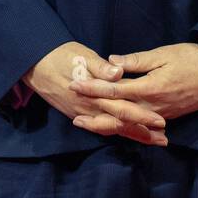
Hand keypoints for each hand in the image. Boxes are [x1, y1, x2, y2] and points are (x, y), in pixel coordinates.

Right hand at [22, 42, 167, 145]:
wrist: (35, 64)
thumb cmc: (61, 56)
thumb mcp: (82, 57)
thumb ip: (101, 67)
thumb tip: (118, 73)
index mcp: (93, 95)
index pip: (122, 109)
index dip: (142, 117)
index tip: (160, 123)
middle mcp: (89, 109)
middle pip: (119, 125)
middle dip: (142, 132)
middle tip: (163, 140)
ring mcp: (82, 113)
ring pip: (111, 128)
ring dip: (132, 135)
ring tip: (152, 140)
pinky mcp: (77, 113)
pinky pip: (100, 126)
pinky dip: (115, 132)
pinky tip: (127, 133)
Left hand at [68, 43, 197, 141]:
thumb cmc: (194, 59)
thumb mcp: (165, 53)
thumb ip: (137, 60)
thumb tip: (111, 62)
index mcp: (150, 88)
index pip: (114, 90)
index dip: (92, 87)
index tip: (74, 83)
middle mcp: (153, 106)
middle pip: (116, 113)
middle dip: (92, 110)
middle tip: (72, 109)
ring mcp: (161, 115)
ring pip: (127, 124)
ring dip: (104, 123)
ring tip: (85, 123)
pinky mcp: (168, 117)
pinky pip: (140, 126)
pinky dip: (124, 127)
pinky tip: (113, 126)